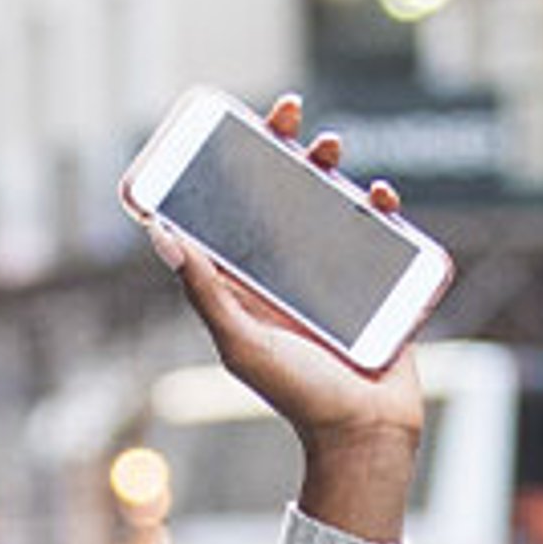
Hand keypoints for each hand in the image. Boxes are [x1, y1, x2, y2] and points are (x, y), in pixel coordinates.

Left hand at [148, 94, 426, 541]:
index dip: (232, 162)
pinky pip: (381, 231)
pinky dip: (381, 206)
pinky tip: (379, 194)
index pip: (236, 207)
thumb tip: (161, 234)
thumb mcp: (240, 341)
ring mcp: (337, 272)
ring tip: (332, 145)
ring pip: (332, 199)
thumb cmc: (297, 395)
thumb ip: (204, 290)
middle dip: (286, 144)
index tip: (230, 122)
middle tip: (287, 111)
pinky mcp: (380, 282)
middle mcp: (290, 268)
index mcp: (251, 278)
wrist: (364, 432)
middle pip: (285, 189)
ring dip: (331, 164)